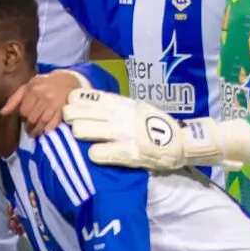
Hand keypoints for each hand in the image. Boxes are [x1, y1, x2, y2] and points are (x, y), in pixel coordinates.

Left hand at [1, 69, 85, 135]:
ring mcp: (54, 103)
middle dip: (29, 127)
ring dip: (37, 131)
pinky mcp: (64, 109)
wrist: (66, 81)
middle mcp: (43, 96)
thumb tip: (2, 112)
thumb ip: (14, 99)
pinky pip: (54, 123)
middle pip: (32, 118)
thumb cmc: (43, 84)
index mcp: (33, 90)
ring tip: (35, 134)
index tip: (24, 121)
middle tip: (29, 130)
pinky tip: (45, 131)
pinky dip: (48, 129)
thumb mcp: (27, 87)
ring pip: (42, 122)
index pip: (24, 111)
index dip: (23, 118)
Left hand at [63, 89, 187, 171]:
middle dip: (70, 120)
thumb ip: (113, 105)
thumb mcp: (133, 107)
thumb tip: (88, 104)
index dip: (73, 103)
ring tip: (85, 140)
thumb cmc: (154, 124)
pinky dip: (94, 154)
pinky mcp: (124, 153)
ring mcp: (120, 133)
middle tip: (74, 126)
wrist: (179, 142)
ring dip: (79, 136)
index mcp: (119, 102)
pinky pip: (96, 153)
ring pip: (81, 130)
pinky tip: (98, 154)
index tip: (73, 109)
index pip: (83, 96)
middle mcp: (117, 115)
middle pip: (75, 113)